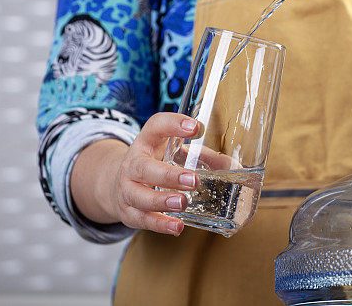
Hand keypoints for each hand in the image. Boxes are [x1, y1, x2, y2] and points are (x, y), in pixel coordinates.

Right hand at [104, 113, 200, 235]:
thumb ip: (201, 155)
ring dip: (162, 201)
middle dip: (169, 175)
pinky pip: (142, 219)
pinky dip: (159, 224)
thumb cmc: (154, 163)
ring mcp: (126, 189)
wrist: (117, 183)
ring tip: (183, 203)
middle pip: (143, 167)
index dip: (173, 124)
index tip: (195, 127)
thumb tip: (234, 167)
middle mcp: (132, 164)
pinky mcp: (128, 212)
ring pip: (139, 196)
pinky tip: (177, 226)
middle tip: (193, 180)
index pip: (155, 126)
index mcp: (146, 142)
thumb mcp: (171, 151)